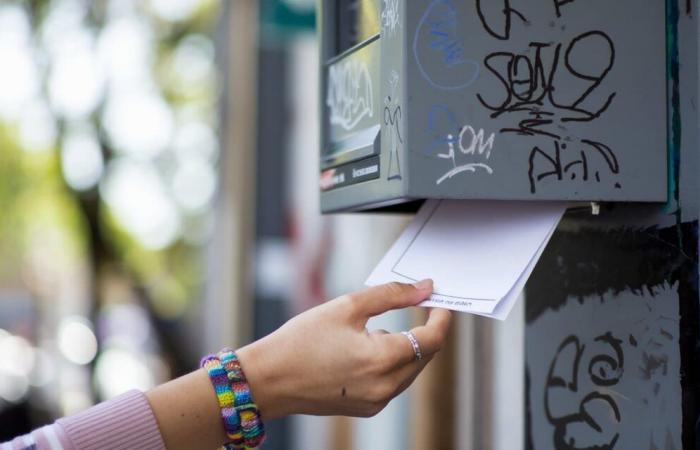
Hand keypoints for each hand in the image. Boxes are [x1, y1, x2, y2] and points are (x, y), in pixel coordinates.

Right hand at [236, 280, 451, 419]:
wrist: (269, 379)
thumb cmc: (301, 341)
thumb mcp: (347, 307)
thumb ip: (391, 295)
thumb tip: (424, 289)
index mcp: (381, 361)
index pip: (431, 340)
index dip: (441, 319)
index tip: (440, 302)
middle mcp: (384, 388)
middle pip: (424, 356)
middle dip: (426, 331)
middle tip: (417, 306)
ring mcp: (376, 402)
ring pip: (410, 370)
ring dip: (407, 347)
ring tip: (375, 329)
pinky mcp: (367, 408)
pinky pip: (393, 382)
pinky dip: (391, 363)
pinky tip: (366, 350)